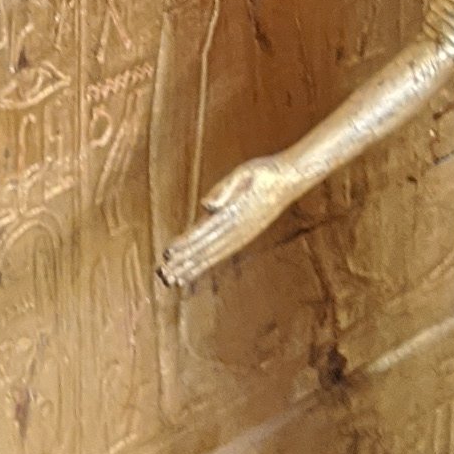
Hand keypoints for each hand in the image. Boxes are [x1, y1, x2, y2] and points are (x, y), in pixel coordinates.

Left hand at [161, 156, 292, 291]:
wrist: (290, 180)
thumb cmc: (265, 173)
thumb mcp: (245, 173)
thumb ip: (226, 188)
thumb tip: (207, 206)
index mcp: (233, 215)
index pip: (203, 232)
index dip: (185, 244)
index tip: (167, 254)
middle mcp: (236, 231)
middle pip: (205, 249)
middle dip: (183, 262)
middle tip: (163, 276)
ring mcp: (240, 236)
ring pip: (211, 255)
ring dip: (191, 268)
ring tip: (172, 280)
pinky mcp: (243, 236)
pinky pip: (220, 253)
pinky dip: (204, 263)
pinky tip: (194, 270)